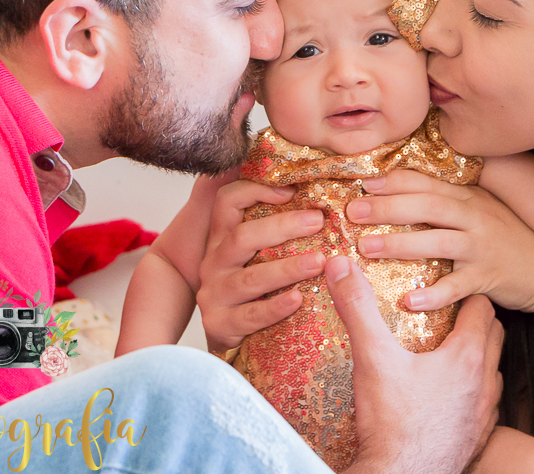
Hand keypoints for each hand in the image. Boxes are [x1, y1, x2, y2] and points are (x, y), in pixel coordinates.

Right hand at [195, 179, 325, 353]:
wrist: (235, 343)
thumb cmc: (257, 292)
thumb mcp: (260, 256)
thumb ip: (278, 230)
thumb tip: (316, 199)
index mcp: (224, 238)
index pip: (227, 201)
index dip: (254, 189)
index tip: (291, 190)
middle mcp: (214, 262)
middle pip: (242, 237)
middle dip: (282, 226)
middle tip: (318, 220)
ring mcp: (214, 294)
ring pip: (249, 278)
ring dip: (286, 269)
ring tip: (318, 261)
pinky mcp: (220, 325)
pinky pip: (250, 315)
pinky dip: (275, 307)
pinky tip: (298, 299)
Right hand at [327, 257, 502, 473]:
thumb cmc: (392, 423)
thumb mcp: (372, 358)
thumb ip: (358, 308)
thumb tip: (340, 265)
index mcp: (467, 357)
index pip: (483, 307)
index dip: (465, 294)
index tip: (447, 289)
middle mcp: (485, 383)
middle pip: (494, 335)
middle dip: (475, 321)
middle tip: (447, 314)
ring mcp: (486, 412)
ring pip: (493, 370)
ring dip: (477, 357)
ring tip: (448, 352)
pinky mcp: (479, 436)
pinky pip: (487, 404)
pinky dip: (474, 391)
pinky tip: (448, 394)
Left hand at [349, 170, 533, 313]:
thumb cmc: (510, 240)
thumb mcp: (482, 212)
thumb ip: (450, 204)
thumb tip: (403, 198)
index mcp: (469, 198)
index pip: (426, 183)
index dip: (393, 182)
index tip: (363, 184)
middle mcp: (475, 217)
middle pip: (426, 207)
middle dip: (387, 208)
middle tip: (353, 212)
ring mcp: (482, 247)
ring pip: (437, 242)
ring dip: (399, 245)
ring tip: (366, 248)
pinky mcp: (489, 277)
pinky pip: (458, 287)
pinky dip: (434, 294)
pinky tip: (409, 300)